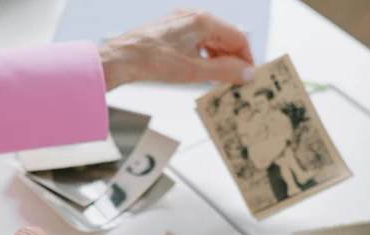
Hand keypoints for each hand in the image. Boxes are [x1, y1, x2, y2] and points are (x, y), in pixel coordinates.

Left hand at [99, 8, 254, 90]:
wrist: (119, 59)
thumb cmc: (152, 62)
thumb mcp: (193, 72)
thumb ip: (224, 72)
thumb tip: (247, 73)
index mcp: (203, 21)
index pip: (237, 37)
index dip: (247, 58)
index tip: (249, 76)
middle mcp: (193, 16)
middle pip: (224, 38)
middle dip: (232, 60)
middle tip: (236, 82)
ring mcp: (180, 22)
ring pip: (209, 40)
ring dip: (218, 60)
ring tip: (219, 81)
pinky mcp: (170, 30)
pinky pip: (195, 42)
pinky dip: (203, 56)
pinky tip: (200, 72)